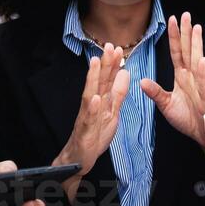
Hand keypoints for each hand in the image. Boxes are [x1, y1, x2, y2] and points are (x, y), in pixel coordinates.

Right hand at [57, 46, 128, 198]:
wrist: (79, 159)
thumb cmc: (94, 135)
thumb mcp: (112, 112)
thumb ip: (118, 94)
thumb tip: (125, 73)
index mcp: (99, 101)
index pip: (106, 79)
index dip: (111, 64)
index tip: (116, 47)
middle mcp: (91, 106)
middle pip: (97, 82)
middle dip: (103, 64)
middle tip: (108, 46)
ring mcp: (86, 117)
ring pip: (89, 95)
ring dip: (92, 79)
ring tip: (95, 63)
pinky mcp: (84, 131)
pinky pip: (87, 119)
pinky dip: (91, 108)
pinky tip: (95, 98)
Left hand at [141, 12, 204, 147]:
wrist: (202, 135)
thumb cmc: (187, 119)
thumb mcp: (166, 105)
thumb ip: (155, 92)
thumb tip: (141, 81)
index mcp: (182, 76)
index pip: (176, 52)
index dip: (174, 36)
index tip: (172, 19)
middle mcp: (192, 77)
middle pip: (188, 50)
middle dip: (187, 32)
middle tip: (186, 14)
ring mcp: (200, 85)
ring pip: (197, 61)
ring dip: (196, 45)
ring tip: (196, 28)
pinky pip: (203, 83)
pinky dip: (202, 71)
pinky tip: (201, 59)